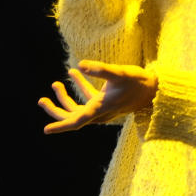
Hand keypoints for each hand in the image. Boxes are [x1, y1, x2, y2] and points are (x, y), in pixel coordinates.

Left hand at [37, 60, 156, 134]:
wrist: (154, 89)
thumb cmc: (136, 82)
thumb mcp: (118, 73)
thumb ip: (99, 69)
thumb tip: (79, 65)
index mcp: (100, 110)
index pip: (76, 121)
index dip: (60, 126)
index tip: (46, 129)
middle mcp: (99, 113)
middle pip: (72, 117)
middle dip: (56, 110)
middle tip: (41, 100)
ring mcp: (102, 108)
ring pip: (78, 109)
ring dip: (65, 98)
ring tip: (54, 84)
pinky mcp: (105, 102)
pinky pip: (87, 98)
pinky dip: (79, 87)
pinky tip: (73, 73)